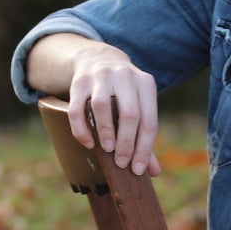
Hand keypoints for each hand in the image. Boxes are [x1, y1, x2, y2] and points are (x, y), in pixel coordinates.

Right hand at [67, 43, 160, 175]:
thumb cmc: (124, 92)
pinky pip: (77, 108)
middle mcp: (124, 76)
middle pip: (129, 114)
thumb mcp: (139, 105)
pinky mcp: (79, 82)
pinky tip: (88, 143)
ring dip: (105, 132)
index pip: (149, 121)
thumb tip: (153, 171)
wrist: (99, 58)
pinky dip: (81, 128)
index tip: (138, 169)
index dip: (144, 148)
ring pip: (102, 106)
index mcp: (145, 83)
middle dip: (126, 143)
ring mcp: (100, 76)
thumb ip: (145, 136)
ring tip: (107, 150)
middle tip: (121, 163)